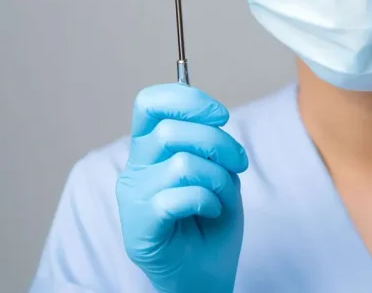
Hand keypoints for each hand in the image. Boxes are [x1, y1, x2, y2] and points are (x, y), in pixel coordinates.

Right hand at [116, 84, 248, 292]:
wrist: (206, 271)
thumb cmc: (212, 219)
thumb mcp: (219, 171)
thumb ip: (210, 143)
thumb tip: (213, 117)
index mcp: (150, 148)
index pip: (149, 103)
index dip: (186, 99)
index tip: (220, 115)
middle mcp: (134, 169)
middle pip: (171, 130)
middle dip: (218, 143)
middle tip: (238, 164)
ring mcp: (133, 198)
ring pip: (181, 164)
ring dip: (217, 178)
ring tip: (221, 197)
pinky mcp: (139, 227)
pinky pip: (178, 197)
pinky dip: (206, 202)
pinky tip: (210, 212)